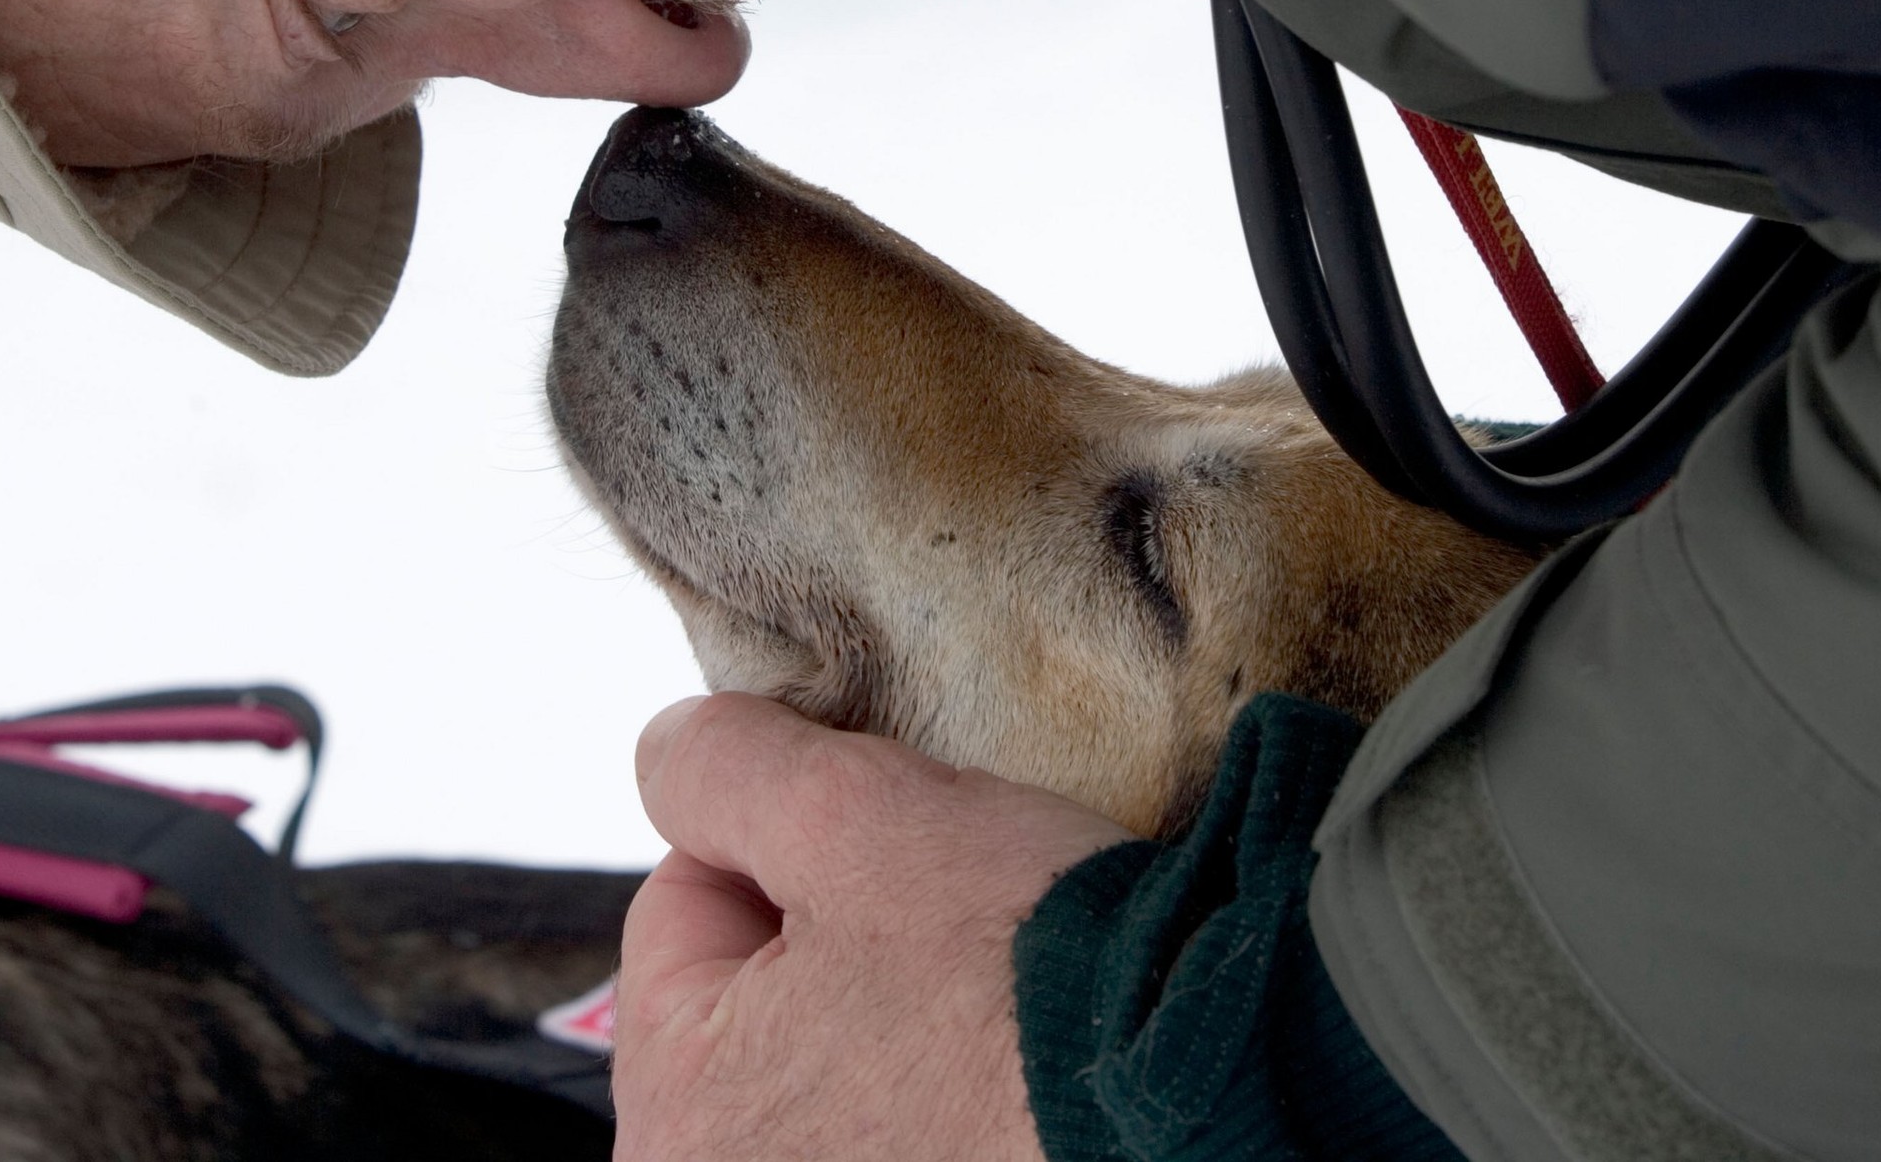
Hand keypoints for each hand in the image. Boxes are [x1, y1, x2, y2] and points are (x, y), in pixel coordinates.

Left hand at [618, 692, 1130, 1160]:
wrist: (1213, 1087)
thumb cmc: (1026, 972)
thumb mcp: (848, 815)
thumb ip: (721, 767)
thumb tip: (667, 755)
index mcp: (674, 1126)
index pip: (685, 902)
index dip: (792, 832)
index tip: (896, 842)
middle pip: (759, 989)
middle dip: (846, 928)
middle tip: (953, 915)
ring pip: (842, 1053)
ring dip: (907, 1003)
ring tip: (997, 985)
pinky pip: (915, 1119)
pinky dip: (958, 1080)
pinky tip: (1019, 1057)